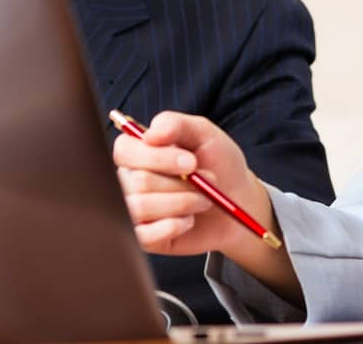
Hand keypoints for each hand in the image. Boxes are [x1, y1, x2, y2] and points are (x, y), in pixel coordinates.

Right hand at [113, 112, 266, 257]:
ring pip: (140, 208)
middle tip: (204, 181)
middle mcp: (130, 180)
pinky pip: (144, 236)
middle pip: (136, 181)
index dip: (156, 157)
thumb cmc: (219, 164)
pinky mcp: (143, 239)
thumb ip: (176, 124)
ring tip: (202, 200)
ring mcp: (134, 211)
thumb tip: (150, 134)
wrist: (239, 202)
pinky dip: (174, 226)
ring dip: (181, 203)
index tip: (190, 162)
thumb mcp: (205, 134)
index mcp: (139, 152)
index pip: (124, 150)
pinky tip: (189, 220)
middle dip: (179, 183)